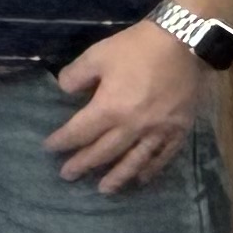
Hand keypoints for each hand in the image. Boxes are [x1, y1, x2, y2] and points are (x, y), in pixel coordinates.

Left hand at [49, 16, 206, 192]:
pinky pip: (164, 156)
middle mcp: (133, 126)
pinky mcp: (179, 129)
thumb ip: (76, 75)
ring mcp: (159, 131)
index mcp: (110, 108)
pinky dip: (151, 169)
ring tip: (103, 190)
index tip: (50, 148)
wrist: (182, 43)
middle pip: (105, 151)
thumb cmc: (136, 48)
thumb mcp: (96, 55)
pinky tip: (142, 178)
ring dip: (118, 176)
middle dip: (84, 164)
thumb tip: (64, 90)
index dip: (63, 141)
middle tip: (68, 175)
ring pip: (135, 160)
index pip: (80, 132)